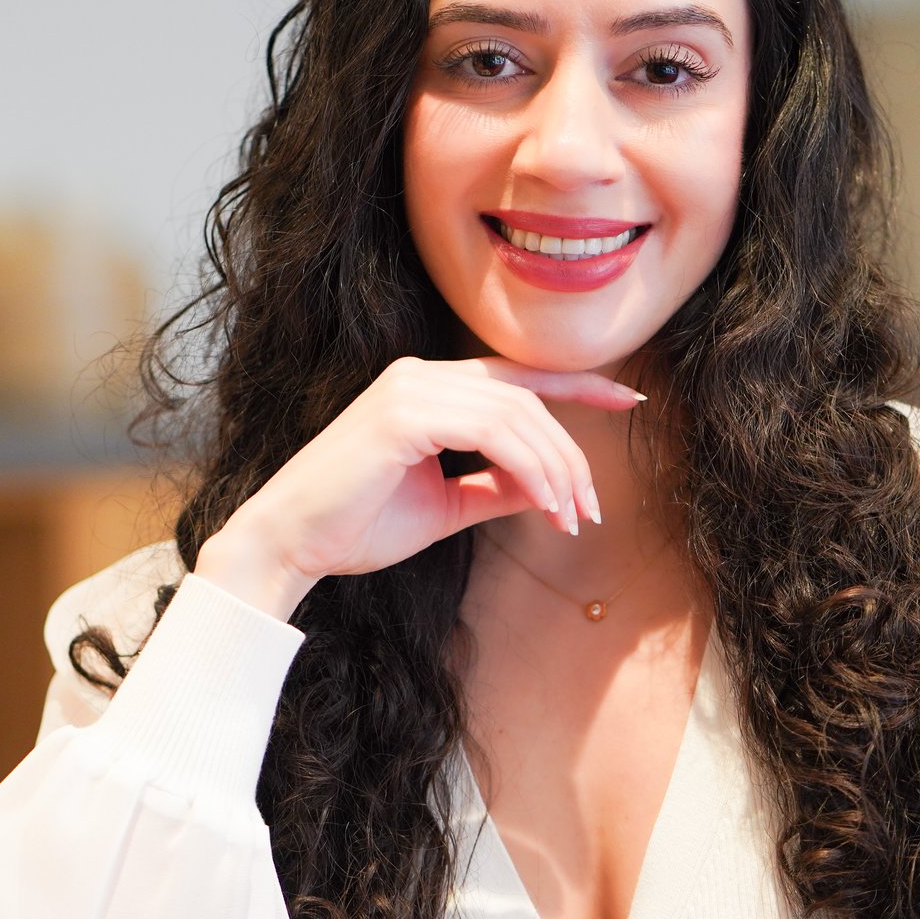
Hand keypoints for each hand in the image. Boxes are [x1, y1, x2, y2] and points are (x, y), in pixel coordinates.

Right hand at [194, 356, 643, 619]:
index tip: (629, 400)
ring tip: (573, 517)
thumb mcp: (446, 506)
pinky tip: (546, 505)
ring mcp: (410, 389)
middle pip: (526, 399)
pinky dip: (530, 468)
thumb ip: (497, 488)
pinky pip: (493, 431)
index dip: (578, 384)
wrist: (290, 543)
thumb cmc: (356, 526)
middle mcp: (420, 376)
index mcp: (426, 388)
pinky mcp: (404, 413)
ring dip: (557, 468)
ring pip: (517, 415)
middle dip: (572, 453)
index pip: (516, 378)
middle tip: (592, 508)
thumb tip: (553, 489)